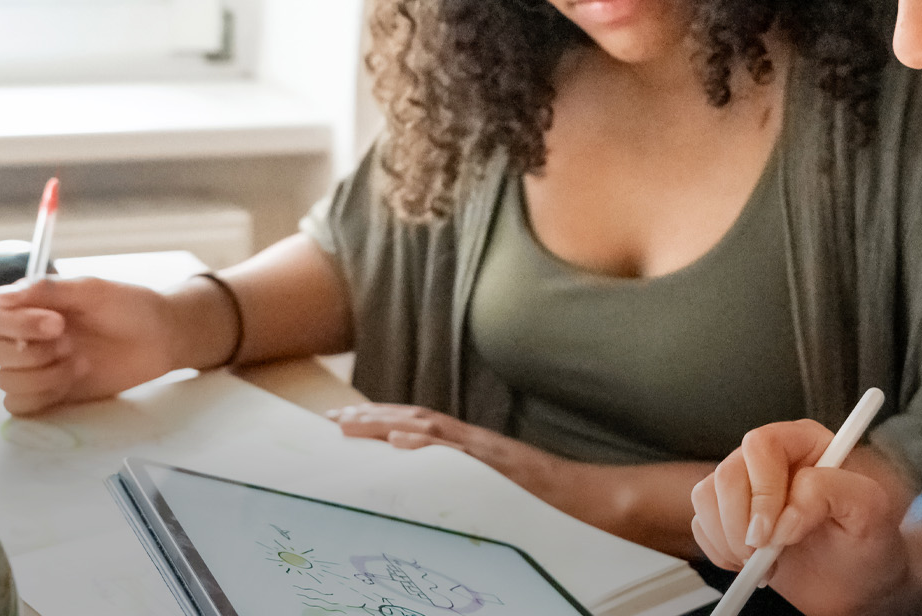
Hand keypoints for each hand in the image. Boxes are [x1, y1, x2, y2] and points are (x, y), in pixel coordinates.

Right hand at [0, 276, 227, 415]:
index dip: (15, 323)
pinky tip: (72, 379)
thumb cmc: (128, 306)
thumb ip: (47, 289)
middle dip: (24, 351)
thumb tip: (1, 295)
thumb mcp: (92, 289)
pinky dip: (41, 395)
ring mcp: (36, 367)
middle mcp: (25, 337)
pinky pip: (18, 405)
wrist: (161, 337)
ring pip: (4, 381)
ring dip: (40, 374)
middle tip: (68, 343)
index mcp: (29, 306)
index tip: (57, 322)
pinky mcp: (49, 394)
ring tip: (79, 360)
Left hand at [327, 403, 588, 500]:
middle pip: (415, 420)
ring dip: (387, 423)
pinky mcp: (500, 467)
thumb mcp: (494, 489)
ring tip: (352, 424)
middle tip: (332, 419)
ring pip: (430, 430)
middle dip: (371, 418)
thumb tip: (420, 478)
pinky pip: (461, 454)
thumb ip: (462, 479)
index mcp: (470, 448)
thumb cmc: (544, 503)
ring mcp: (486, 453)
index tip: (343, 421)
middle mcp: (474, 443)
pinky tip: (401, 442)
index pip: (417, 425)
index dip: (379, 419)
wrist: (590, 502)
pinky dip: (430, 445)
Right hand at [690, 420, 915, 615]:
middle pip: (727, 473)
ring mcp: (746, 487)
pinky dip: (720, 552)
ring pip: (705, 496)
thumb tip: (787, 515)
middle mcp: (770, 459)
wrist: (856, 583)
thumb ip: (834, 492)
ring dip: (729, 539)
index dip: (762, 490)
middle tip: (765, 554)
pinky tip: (753, 565)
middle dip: (741, 523)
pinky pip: (700, 524)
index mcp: (805, 442)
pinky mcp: (728, 515)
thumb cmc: (868, 543)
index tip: (776, 533)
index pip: (761, 445)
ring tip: (764, 561)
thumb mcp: (872, 511)